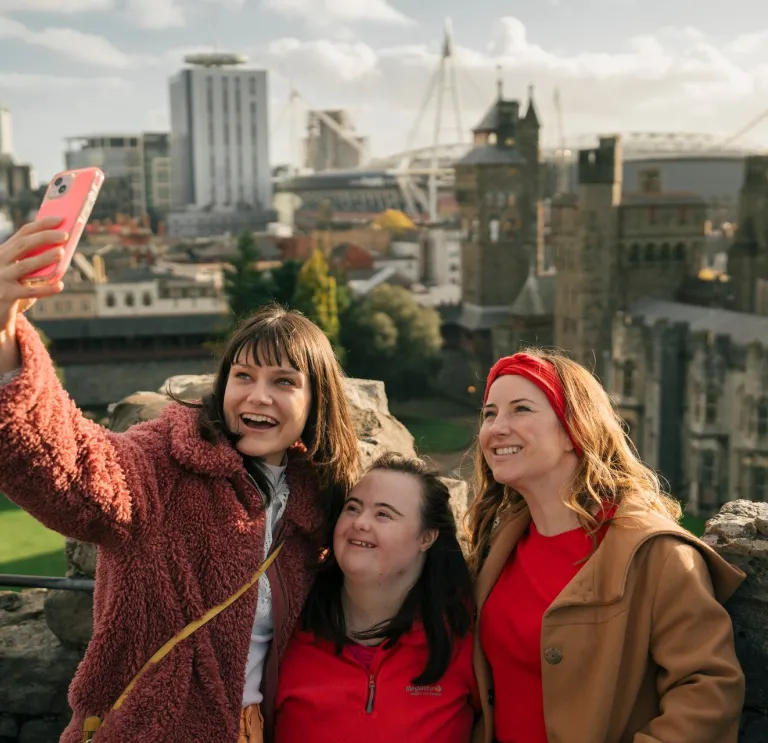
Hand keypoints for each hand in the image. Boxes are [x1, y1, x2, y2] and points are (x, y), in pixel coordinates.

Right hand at [0, 216, 67, 334]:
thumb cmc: (13, 288)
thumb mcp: (20, 271)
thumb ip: (35, 260)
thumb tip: (63, 249)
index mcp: (5, 251)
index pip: (24, 233)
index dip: (43, 224)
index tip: (61, 219)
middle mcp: (0, 261)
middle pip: (24, 245)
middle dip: (45, 238)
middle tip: (65, 235)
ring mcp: (1, 278)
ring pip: (25, 266)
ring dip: (44, 258)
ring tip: (61, 253)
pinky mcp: (6, 296)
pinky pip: (29, 291)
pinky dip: (46, 288)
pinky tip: (60, 285)